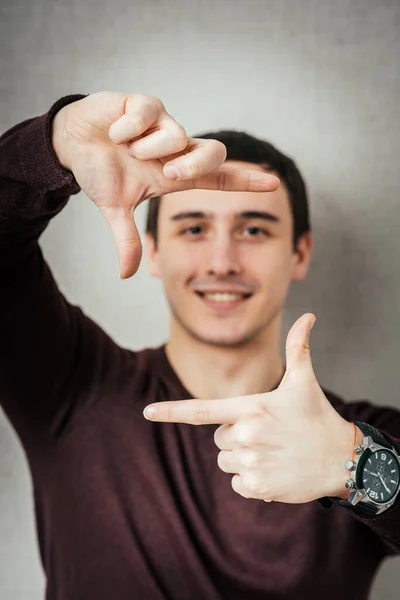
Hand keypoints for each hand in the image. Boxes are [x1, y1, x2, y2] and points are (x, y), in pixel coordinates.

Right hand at [52, 92, 278, 277]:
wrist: (73, 143)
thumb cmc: (101, 172)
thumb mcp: (115, 209)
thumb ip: (127, 239)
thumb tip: (126, 275)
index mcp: (175, 173)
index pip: (219, 177)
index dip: (246, 182)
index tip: (273, 184)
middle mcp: (176, 148)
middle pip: (213, 152)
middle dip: (193, 165)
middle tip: (167, 173)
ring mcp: (163, 124)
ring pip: (176, 136)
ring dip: (145, 148)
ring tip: (123, 148)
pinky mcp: (145, 103)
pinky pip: (147, 115)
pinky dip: (126, 129)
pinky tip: (114, 133)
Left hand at [143, 314, 356, 503]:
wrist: (342, 458)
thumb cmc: (317, 416)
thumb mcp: (304, 382)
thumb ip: (298, 348)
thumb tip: (308, 315)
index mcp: (251, 407)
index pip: (202, 410)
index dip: (171, 411)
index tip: (146, 412)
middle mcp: (248, 435)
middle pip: (219, 438)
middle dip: (236, 436)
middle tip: (266, 434)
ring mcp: (253, 463)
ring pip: (225, 460)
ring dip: (243, 458)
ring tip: (272, 452)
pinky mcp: (259, 487)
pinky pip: (236, 483)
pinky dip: (251, 479)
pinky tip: (274, 470)